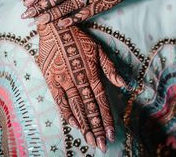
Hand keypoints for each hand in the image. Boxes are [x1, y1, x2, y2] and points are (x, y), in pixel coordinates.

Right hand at [37, 22, 124, 151]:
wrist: (56, 29)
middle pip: (90, 107)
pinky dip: (66, 112)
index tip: (111, 133)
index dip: (107, 118)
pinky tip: (74, 124)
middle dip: (96, 127)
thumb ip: (109, 68)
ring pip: (76, 107)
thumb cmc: (79, 38)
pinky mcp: (51, 79)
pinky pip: (59, 100)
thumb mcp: (98, 49)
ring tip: (90, 140)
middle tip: (101, 144)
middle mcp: (79, 80)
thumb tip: (123, 84)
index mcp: (92, 72)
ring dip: (84, 124)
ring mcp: (64, 81)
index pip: (101, 100)